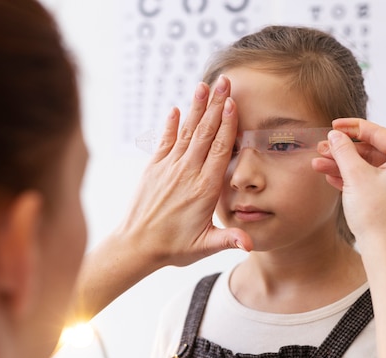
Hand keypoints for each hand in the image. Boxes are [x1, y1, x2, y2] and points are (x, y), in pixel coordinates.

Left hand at [117, 75, 252, 266]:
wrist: (135, 246)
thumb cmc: (172, 248)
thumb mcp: (203, 246)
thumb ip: (228, 240)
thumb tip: (250, 243)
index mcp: (203, 189)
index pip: (218, 150)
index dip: (226, 125)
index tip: (232, 103)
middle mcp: (186, 173)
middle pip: (204, 134)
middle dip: (216, 106)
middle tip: (224, 82)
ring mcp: (168, 169)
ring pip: (186, 132)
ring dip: (196, 108)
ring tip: (204, 85)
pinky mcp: (153, 169)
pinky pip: (164, 142)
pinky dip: (170, 125)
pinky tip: (175, 109)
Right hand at [312, 118, 385, 249]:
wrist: (384, 251)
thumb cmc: (376, 214)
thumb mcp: (355, 176)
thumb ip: (344, 150)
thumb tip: (335, 135)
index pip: (378, 133)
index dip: (351, 128)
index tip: (332, 126)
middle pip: (372, 150)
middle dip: (344, 151)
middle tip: (321, 148)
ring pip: (370, 165)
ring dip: (343, 165)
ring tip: (318, 164)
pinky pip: (373, 179)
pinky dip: (353, 178)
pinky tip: (330, 176)